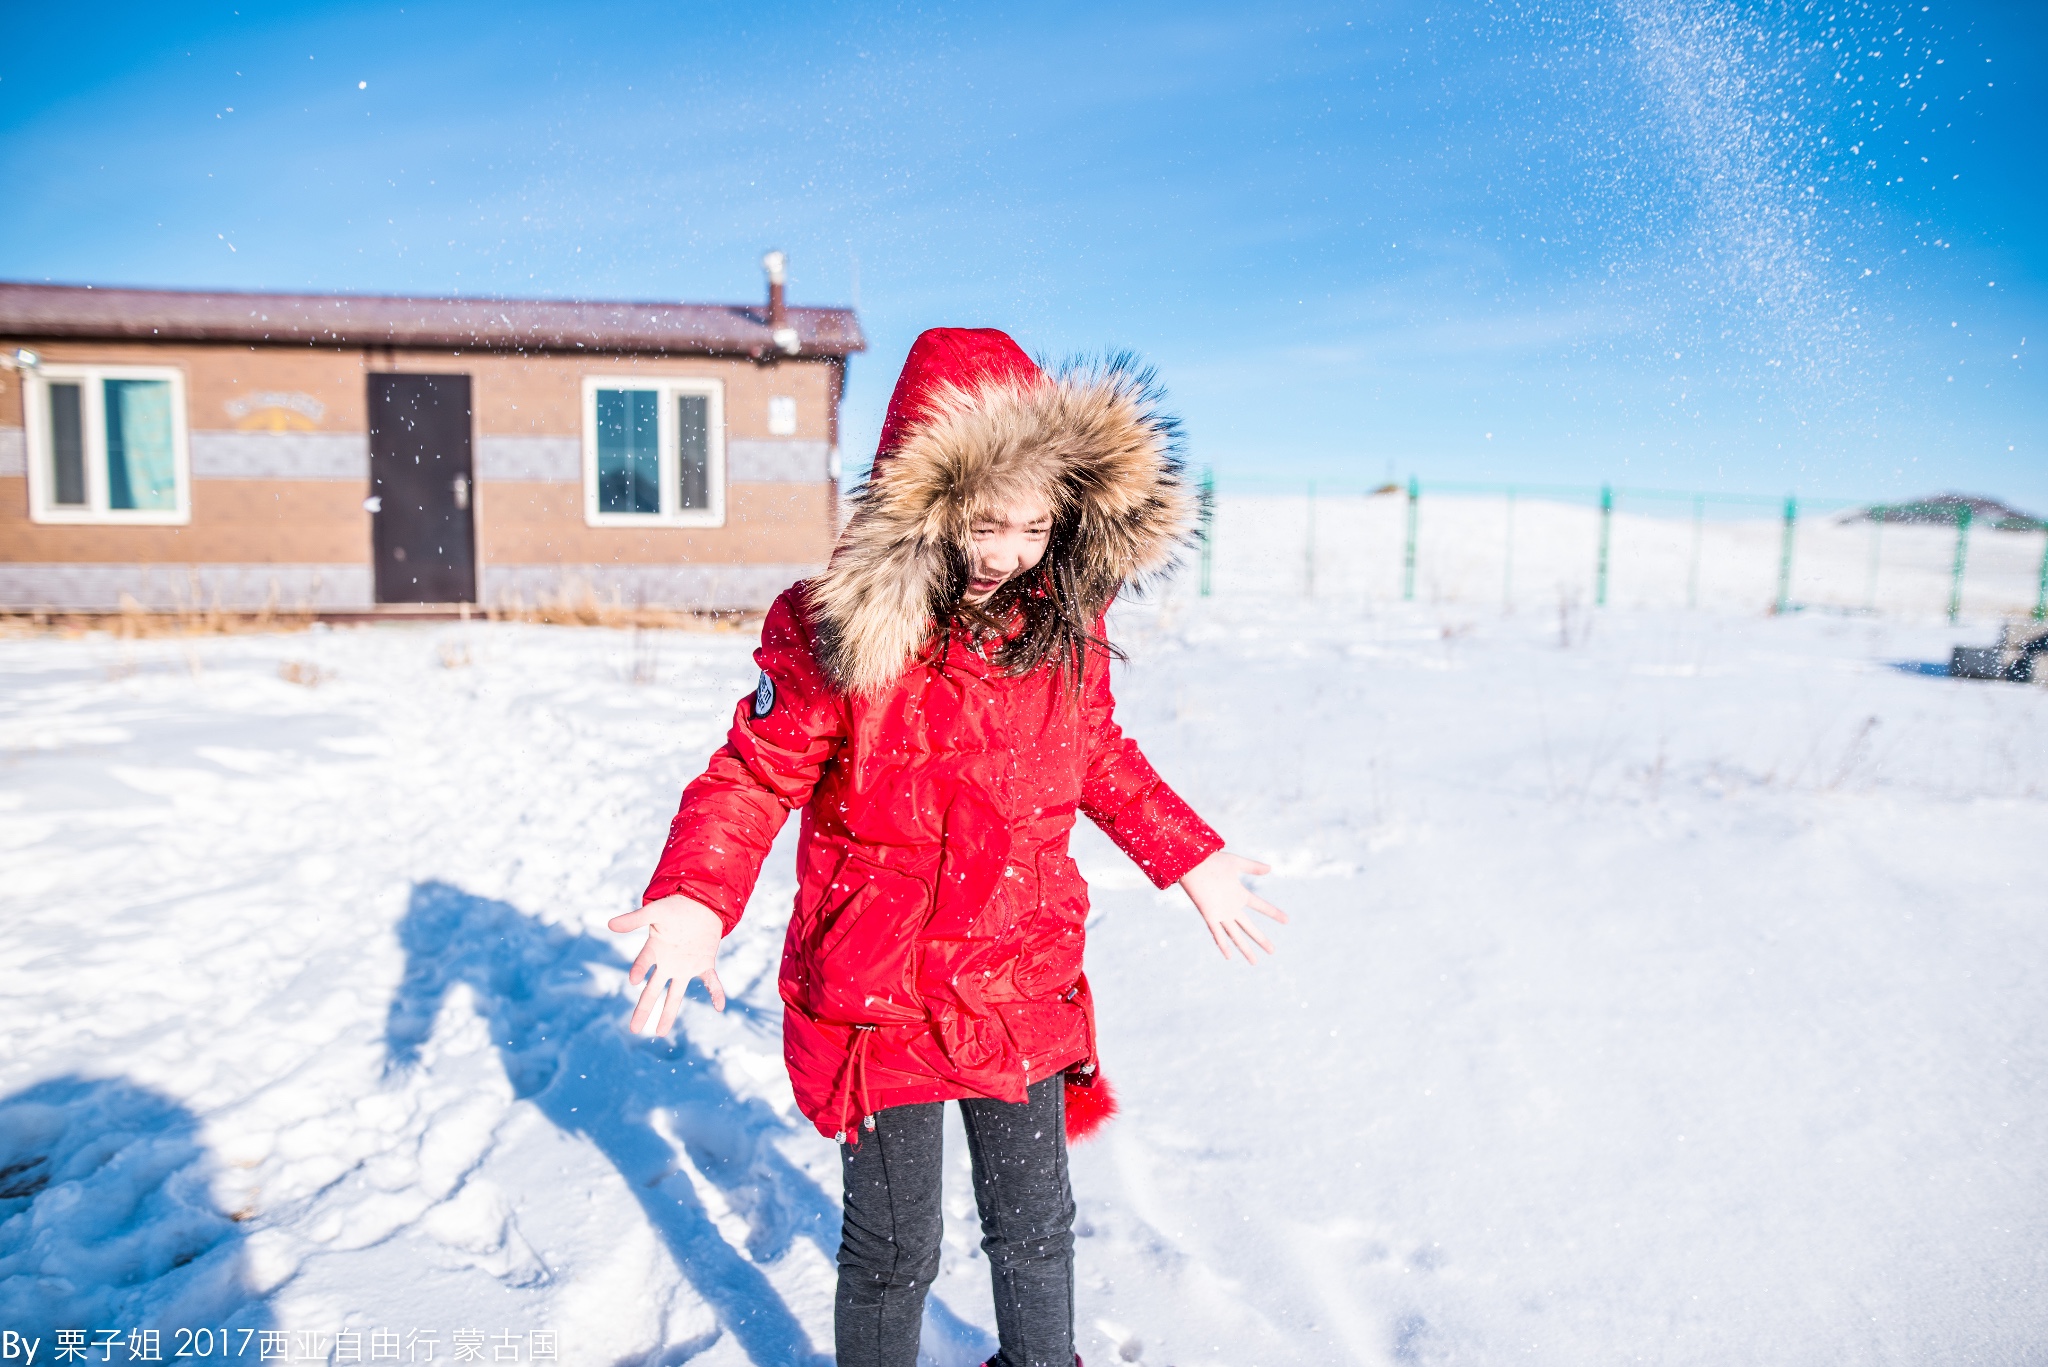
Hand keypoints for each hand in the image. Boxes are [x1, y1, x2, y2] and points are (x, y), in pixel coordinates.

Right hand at [606, 895, 727, 1032]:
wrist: (700, 904)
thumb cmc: (675, 907)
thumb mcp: (655, 911)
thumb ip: (634, 919)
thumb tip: (610, 924)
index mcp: (654, 949)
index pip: (643, 964)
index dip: (639, 970)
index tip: (634, 980)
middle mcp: (667, 963)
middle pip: (653, 990)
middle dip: (644, 1009)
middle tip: (634, 1029)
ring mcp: (685, 966)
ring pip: (675, 994)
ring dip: (669, 1012)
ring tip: (661, 1032)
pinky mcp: (704, 964)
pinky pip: (710, 982)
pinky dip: (715, 992)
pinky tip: (720, 1006)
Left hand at [1177, 849, 1287, 962]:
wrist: (1193, 863)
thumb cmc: (1212, 861)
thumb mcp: (1236, 863)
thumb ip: (1252, 866)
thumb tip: (1270, 868)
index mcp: (1239, 894)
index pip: (1260, 906)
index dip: (1273, 913)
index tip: (1287, 920)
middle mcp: (1231, 907)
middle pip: (1249, 927)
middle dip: (1261, 939)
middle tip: (1273, 951)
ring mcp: (1221, 913)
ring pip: (1235, 935)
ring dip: (1245, 948)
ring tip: (1254, 962)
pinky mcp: (1209, 915)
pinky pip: (1217, 933)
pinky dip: (1223, 944)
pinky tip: (1229, 956)